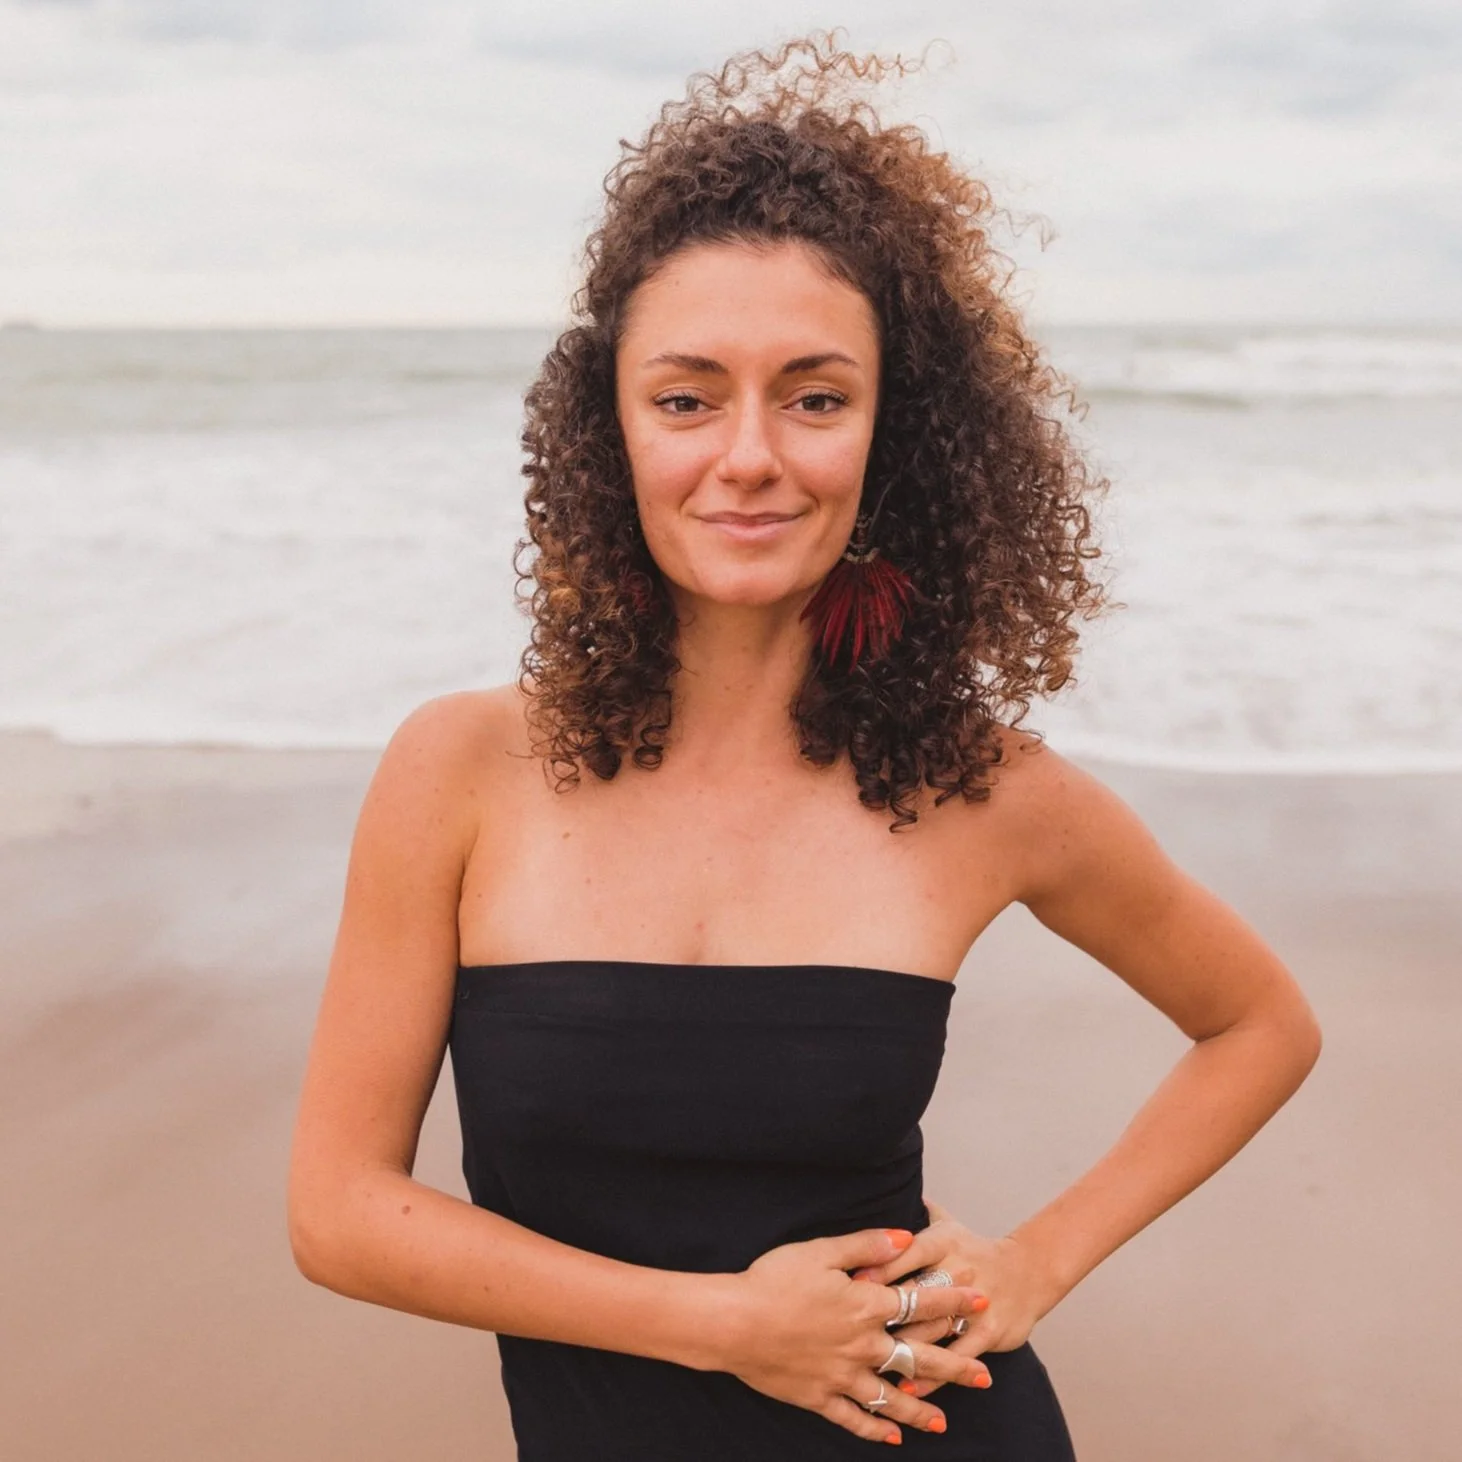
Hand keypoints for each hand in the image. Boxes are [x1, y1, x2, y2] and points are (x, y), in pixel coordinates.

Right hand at [719, 1226, 991, 1444]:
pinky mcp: (819, 1397)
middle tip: (985, 1375)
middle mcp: (862, 1345)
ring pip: (891, 1397)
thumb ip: (866, 1245)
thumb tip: (905, 1236)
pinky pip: (854, 1418)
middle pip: (919, 1357)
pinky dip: (875, 1428)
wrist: (733, 1323)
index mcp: (865, 1305)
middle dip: (955, 1366)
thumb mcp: (821, 1251)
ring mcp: (842, 1375)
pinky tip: (893, 1436)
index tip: (983, 1300)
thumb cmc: (773, 1280)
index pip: (921, 1301)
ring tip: (945, 1422)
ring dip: (921, 1409)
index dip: (954, 1300)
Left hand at [850, 1199, 1061, 1399]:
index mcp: (942, 1243)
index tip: (847, 1285)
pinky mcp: (988, 1332)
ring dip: (900, 1348)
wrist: (1030, 1271)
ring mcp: (974, 1304)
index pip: (905, 1253)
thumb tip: (893, 1192)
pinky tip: (906, 1389)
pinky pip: (954, 1356)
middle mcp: (957, 1270)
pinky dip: (931, 1376)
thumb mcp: (950, 1225)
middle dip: (882, 1313)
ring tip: (867, 1366)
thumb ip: (918, 1213)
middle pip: (914, 1293)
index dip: (876, 1268)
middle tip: (848, 1331)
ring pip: (931, 1328)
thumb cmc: (977, 1250)